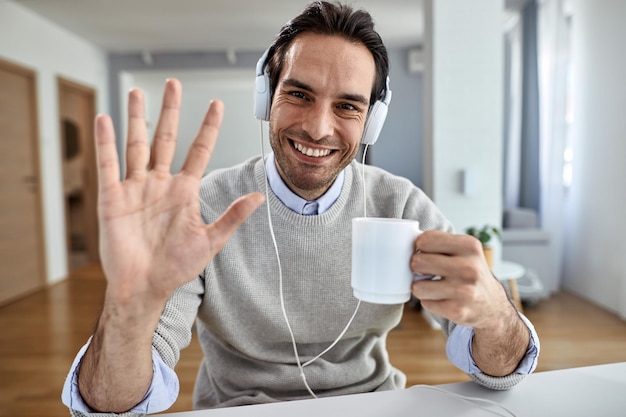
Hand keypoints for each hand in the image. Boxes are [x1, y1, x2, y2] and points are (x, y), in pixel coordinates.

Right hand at [95, 78, 263, 305]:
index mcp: (185, 191)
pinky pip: (109, 165)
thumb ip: (232, 217)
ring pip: (136, 144)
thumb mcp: (210, 241)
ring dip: (137, 118)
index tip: (217, 104)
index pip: (198, 151)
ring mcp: (136, 188)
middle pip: (166, 138)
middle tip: (173, 83)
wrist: (145, 287)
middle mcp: (161, 183)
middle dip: (170, 111)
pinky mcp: (113, 198)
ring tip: (137, 92)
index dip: (207, 128)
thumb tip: (259, 197)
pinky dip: (106, 143)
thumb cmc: (177, 267)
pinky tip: (105, 119)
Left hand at [410, 230, 512, 328]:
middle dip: (418, 267)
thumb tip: (407, 243)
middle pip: (417, 262)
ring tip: (436, 286)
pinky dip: (430, 301)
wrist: (492, 305)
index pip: (424, 240)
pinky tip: (444, 299)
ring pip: (417, 286)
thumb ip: (439, 241)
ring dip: (422, 287)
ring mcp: (464, 291)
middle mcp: (469, 267)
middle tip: (428, 271)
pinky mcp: (458, 311)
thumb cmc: (469, 272)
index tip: (428, 253)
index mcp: (469, 246)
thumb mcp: (464, 249)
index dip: (421, 247)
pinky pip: (425, 303)